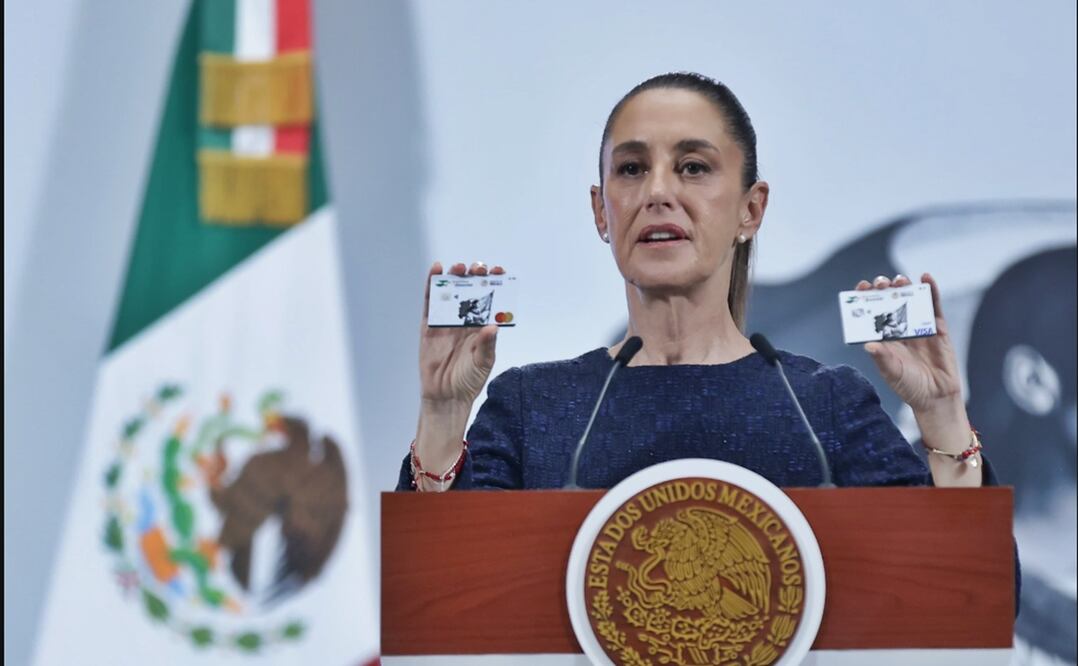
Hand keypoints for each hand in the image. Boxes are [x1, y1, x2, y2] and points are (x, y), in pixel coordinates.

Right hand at [419, 261, 504, 407]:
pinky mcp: (429, 326)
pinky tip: (436, 270)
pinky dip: (431, 285)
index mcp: (481, 326)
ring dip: (455, 277)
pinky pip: (430, 303)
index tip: (498, 272)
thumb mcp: (483, 363)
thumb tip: (492, 325)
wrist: (446, 396)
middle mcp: (464, 321)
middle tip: (479, 269)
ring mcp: (446, 322)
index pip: (489, 300)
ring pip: (451, 293)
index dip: (494, 284)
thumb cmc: (469, 380)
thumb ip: (486, 345)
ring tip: (460, 267)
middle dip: (475, 277)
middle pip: (470, 292)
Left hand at [856, 273, 962, 412]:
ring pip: (910, 300)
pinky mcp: (937, 327)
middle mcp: (899, 329)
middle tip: (881, 284)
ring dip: (905, 287)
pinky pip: (933, 306)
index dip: (865, 298)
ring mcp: (918, 326)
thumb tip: (868, 345)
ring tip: (900, 281)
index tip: (861, 287)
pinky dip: (931, 291)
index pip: (871, 313)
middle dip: (884, 289)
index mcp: (883, 337)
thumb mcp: (892, 372)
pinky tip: (926, 278)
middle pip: (889, 302)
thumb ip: (882, 358)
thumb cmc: (910, 386)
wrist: (937, 397)